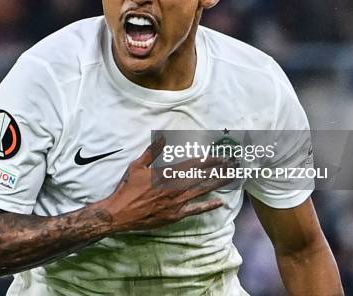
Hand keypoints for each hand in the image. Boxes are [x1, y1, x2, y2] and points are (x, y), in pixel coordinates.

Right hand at [101, 135, 233, 231]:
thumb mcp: (137, 166)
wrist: (120, 213)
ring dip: (217, 183)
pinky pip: (195, 210)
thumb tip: (162, 136)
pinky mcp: (175, 215)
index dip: (207, 159)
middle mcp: (174, 187)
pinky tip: (219, 203)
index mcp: (166, 174)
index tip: (219, 155)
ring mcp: (176, 202)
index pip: (191, 164)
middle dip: (217, 169)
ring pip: (202, 190)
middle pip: (200, 176)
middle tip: (232, 163)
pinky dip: (207, 206)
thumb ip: (152, 152)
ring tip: (231, 177)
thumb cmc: (127, 188)